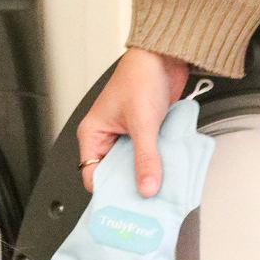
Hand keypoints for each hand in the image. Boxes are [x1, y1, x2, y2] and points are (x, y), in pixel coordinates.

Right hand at [77, 47, 189, 195]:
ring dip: (146, 174)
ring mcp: (128, 137)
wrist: (165, 54)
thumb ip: (145, 158)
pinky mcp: (146, 134)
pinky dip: (157, 164)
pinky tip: (166, 172)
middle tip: (145, 202)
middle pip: (115, 174)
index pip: (93, 176)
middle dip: (131, 186)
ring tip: (158, 188)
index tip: (124, 206)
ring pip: (134, 167)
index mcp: (93, 135)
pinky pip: (149, 157)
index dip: (108, 191)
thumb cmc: (141, 76)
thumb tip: (147, 187)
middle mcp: (108, 138)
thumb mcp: (142, 123)